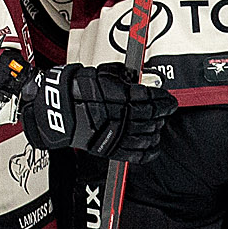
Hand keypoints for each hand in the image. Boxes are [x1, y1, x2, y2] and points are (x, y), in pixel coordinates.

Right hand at [21, 63, 174, 161]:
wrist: (58, 111)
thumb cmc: (76, 91)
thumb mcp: (103, 73)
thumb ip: (123, 76)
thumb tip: (136, 78)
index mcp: (122, 96)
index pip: (153, 99)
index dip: (165, 100)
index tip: (170, 100)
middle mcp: (122, 116)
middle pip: (152, 117)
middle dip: (162, 113)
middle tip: (166, 110)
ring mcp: (117, 134)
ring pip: (148, 135)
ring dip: (156, 130)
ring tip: (158, 125)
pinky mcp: (111, 149)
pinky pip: (137, 154)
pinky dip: (149, 151)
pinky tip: (153, 146)